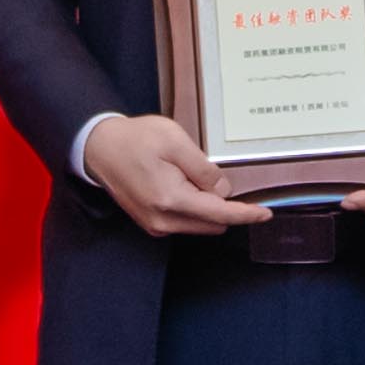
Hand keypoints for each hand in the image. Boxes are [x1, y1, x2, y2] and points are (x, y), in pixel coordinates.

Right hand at [78, 113, 271, 239]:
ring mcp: (156, 224)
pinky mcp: (151, 223)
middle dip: (224, 205)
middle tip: (212, 174)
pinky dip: (193, 208)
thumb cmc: (135, 139)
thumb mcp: (175, 142)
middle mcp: (163, 220)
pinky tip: (182, 184)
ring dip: (206, 206)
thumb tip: (223, 191)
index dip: (246, 214)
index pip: (220, 214)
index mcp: (171, 200)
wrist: (99, 148)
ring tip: (187, 174)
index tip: (266, 213)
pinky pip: (185, 221)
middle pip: (212, 223)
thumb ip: (204, 170)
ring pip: (200, 224)